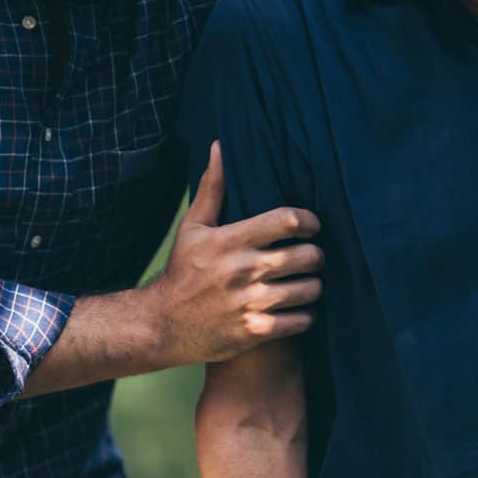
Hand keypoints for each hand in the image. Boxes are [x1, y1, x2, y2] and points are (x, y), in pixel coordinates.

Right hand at [142, 142, 322, 365]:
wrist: (161, 325)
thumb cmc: (182, 272)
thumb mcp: (193, 228)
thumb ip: (213, 188)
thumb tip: (220, 146)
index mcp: (231, 240)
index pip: (287, 221)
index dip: (309, 221)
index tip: (311, 226)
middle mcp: (244, 270)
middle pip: (307, 256)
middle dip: (316, 255)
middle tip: (311, 257)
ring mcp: (250, 303)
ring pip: (310, 290)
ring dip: (314, 286)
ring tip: (306, 283)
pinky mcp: (255, 331)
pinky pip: (301, 321)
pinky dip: (305, 315)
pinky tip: (297, 309)